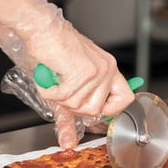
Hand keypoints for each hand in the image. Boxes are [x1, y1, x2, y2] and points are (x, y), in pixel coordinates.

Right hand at [0, 0, 133, 123]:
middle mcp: (107, 69)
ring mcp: (96, 72)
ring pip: (78, 106)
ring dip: (59, 97)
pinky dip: (50, 91)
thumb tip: (70, 140)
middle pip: (96, 110)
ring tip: (56, 78)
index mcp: (109, 68)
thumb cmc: (53, 47)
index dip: (110, 111)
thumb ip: (76, 102)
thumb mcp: (70, 77)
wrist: (42, 28)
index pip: (126, 98)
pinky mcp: (83, 74)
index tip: (95, 112)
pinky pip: (64, 98)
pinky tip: (49, 75)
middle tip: (63, 91)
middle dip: (74, 107)